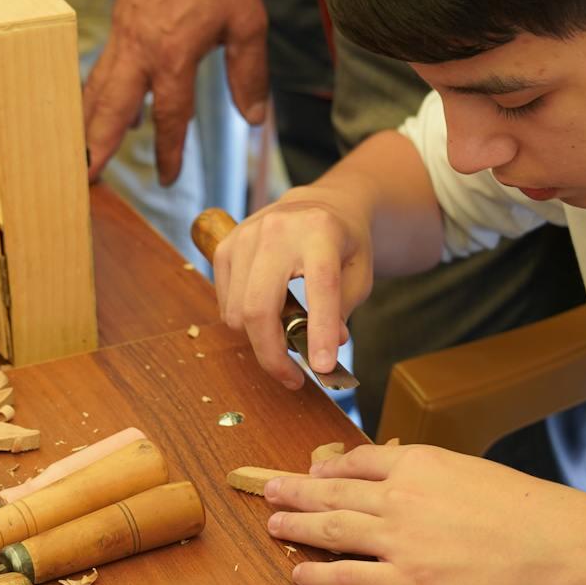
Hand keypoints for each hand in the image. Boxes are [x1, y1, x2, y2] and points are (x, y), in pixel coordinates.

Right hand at [82, 0, 269, 184]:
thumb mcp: (248, 24)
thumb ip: (249, 74)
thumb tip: (253, 118)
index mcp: (174, 54)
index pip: (169, 115)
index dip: (169, 151)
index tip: (169, 179)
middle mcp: (140, 49)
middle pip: (111, 110)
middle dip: (96, 147)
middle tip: (83, 181)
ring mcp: (123, 36)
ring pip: (97, 91)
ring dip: (86, 126)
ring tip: (79, 158)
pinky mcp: (118, 24)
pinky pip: (103, 70)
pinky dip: (97, 97)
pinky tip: (103, 114)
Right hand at [215, 188, 374, 387]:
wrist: (316, 206)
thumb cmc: (342, 244)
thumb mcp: (360, 274)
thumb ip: (343, 310)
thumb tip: (326, 348)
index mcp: (321, 231)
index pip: (319, 288)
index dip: (319, 331)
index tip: (323, 367)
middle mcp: (277, 229)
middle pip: (259, 308)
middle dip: (272, 355)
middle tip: (293, 379)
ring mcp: (245, 237)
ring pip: (237, 313)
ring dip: (260, 340)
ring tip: (286, 336)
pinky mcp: (225, 247)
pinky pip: (225, 304)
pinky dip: (244, 323)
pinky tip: (267, 315)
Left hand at [262, 443, 585, 584]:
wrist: (551, 542)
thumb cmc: (520, 507)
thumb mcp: (466, 468)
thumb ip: (422, 470)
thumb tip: (385, 469)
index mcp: (417, 465)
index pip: (358, 463)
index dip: (328, 470)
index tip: (310, 473)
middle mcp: (400, 499)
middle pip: (333, 493)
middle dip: (295, 492)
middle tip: (269, 490)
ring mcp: (399, 543)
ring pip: (332, 530)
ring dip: (298, 527)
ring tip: (274, 523)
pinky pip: (349, 579)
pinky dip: (319, 573)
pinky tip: (299, 571)